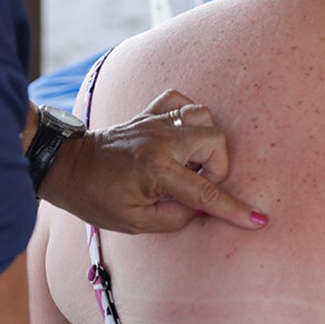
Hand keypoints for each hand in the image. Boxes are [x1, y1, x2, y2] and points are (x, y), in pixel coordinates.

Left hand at [38, 90, 268, 233]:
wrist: (67, 166)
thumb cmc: (95, 197)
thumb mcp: (133, 222)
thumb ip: (173, 218)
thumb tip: (199, 208)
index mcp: (155, 169)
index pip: (204, 192)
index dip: (233, 209)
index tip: (257, 220)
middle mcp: (159, 140)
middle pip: (215, 140)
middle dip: (217, 166)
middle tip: (197, 184)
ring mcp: (155, 122)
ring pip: (204, 117)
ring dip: (207, 142)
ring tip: (191, 162)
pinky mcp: (149, 112)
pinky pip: (182, 101)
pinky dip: (190, 117)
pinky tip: (182, 136)